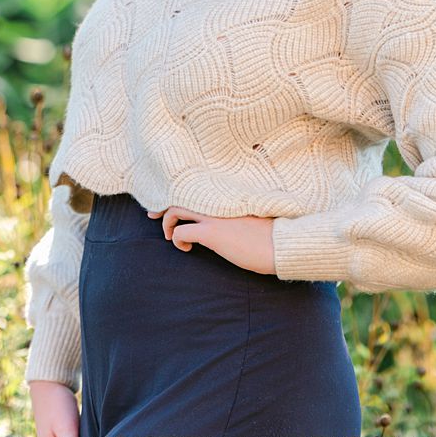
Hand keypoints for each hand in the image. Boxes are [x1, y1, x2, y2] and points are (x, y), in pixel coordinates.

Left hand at [147, 206, 276, 274]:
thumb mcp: (250, 218)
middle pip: (179, 195)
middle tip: (152, 215)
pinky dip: (177, 239)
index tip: (166, 203)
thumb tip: (223, 223)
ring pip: (175, 210)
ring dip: (168, 224)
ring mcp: (213, 216)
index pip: (194, 188)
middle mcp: (216, 202)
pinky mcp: (212, 233)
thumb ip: (233, 214)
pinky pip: (181, 232)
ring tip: (172, 236)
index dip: (176, 194)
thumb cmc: (271, 236)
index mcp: (226, 197)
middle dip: (162, 206)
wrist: (283, 245)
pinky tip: (186, 248)